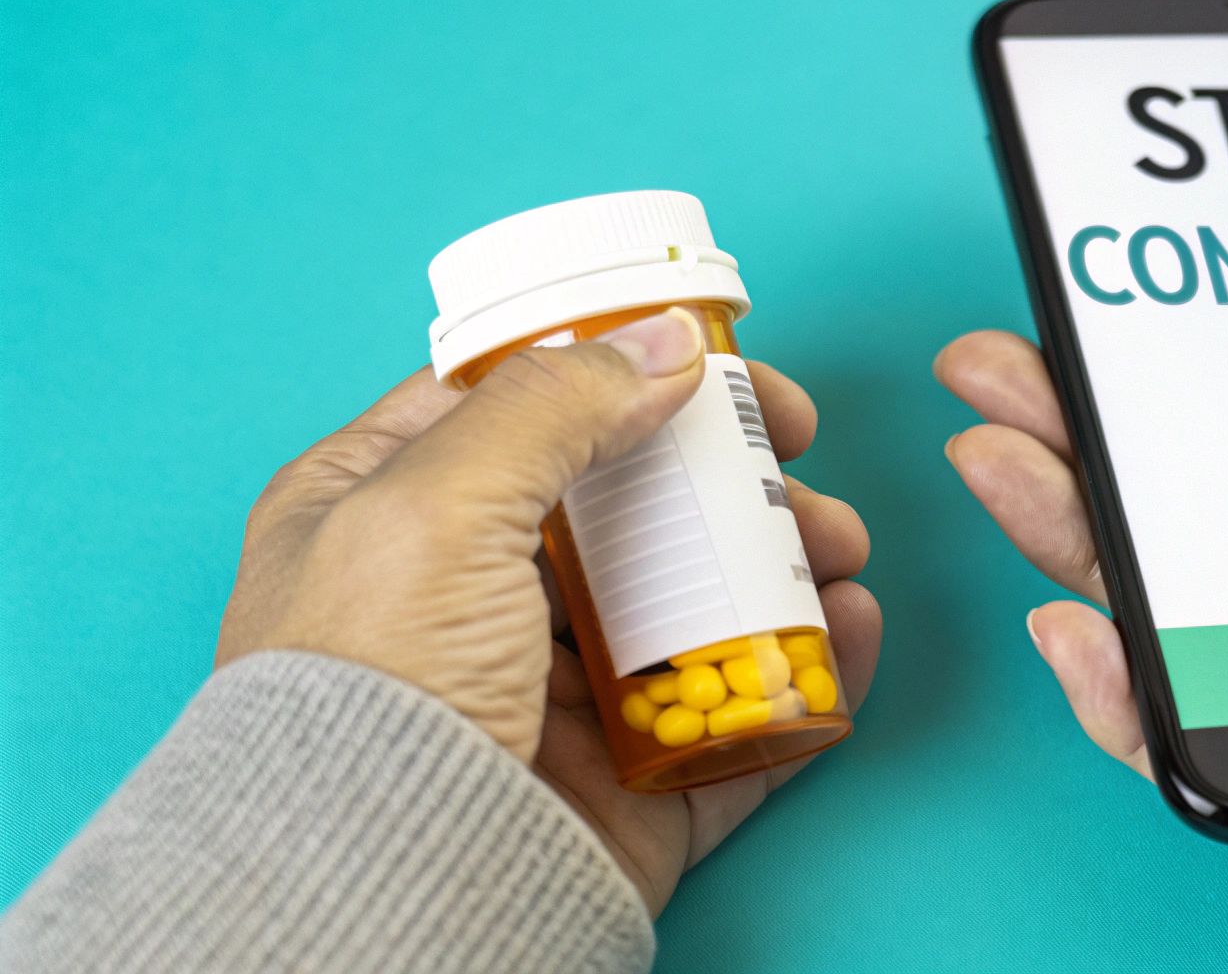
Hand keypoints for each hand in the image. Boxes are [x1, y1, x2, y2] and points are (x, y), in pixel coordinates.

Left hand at [217, 307, 880, 914]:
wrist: (386, 888)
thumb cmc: (373, 686)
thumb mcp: (434, 504)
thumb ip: (551, 404)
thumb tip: (666, 342)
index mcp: (397, 516)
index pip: (521, 409)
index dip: (622, 369)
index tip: (716, 360)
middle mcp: (480, 599)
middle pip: (634, 502)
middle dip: (730, 469)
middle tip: (797, 448)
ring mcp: (562, 693)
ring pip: (698, 599)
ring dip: (785, 559)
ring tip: (840, 546)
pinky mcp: (633, 778)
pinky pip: (745, 712)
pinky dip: (811, 666)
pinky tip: (851, 626)